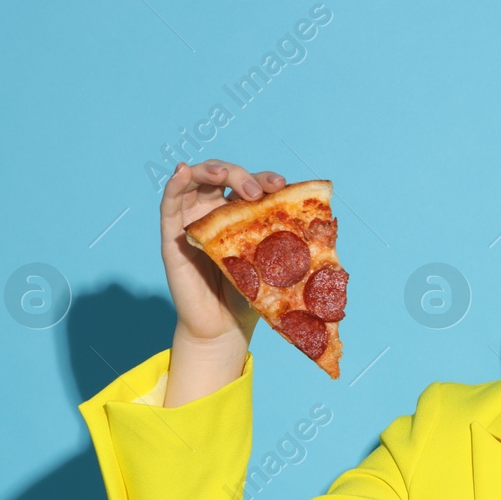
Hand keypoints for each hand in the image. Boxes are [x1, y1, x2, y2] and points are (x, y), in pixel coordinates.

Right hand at [160, 159, 287, 345]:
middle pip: (224, 176)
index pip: (252, 185)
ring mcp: (194, 220)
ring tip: (224, 176)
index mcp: (242, 216)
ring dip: (210, 171)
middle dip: (241, 176)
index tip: (281, 185)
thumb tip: (330, 227)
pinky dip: (175, 184)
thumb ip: (291, 245)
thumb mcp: (275, 266)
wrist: (225, 329)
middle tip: (257, 191)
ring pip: (196, 180)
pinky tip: (182, 172)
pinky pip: (169, 203)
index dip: (265, 179)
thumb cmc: (250, 297)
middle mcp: (216, 213)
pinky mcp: (173, 235)